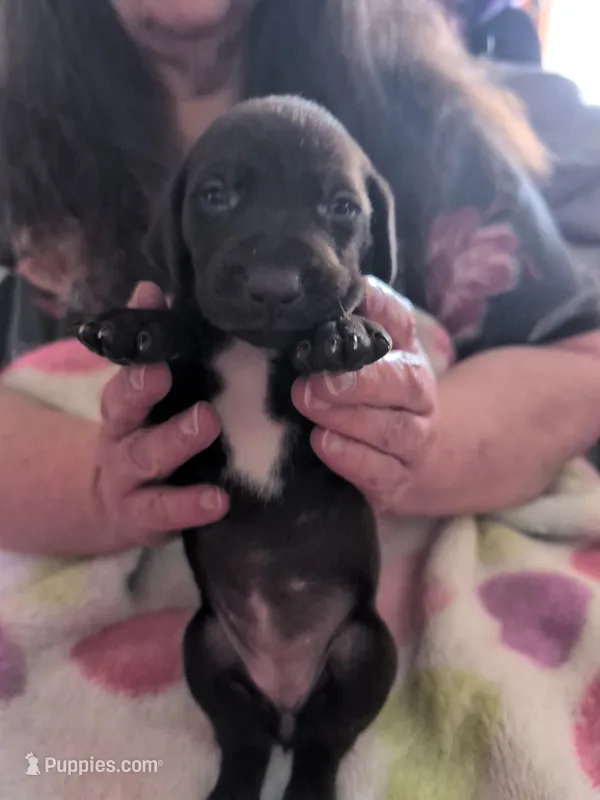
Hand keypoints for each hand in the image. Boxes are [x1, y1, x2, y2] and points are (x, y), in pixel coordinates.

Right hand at [92, 282, 228, 548]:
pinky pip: (163, 511)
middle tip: (167, 372)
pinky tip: (218, 499)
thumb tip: (152, 288)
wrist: (114, 502)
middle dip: (143, 389)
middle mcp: (121, 435)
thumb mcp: (146, 392)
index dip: (136, 347)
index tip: (153, 322)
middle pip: (123, 409)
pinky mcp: (144, 516)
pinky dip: (188, 506)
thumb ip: (152, 343)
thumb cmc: (145, 432)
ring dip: (174, 440)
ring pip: (145, 458)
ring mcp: (129, 478)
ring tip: (207, 423)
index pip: (124, 369)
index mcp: (124, 403)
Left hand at [292, 277, 436, 514]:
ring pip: (392, 432)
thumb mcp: (367, 357)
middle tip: (314, 379)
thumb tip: (345, 284)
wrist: (410, 459)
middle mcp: (418, 400)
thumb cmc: (373, 398)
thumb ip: (357, 321)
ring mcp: (413, 445)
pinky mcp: (396, 484)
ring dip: (349, 418)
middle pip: (403, 385)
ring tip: (310, 405)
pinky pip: (381, 474)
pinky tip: (322, 444)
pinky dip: (352, 459)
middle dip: (359, 381)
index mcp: (407, 357)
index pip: (400, 326)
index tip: (348, 308)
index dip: (379, 313)